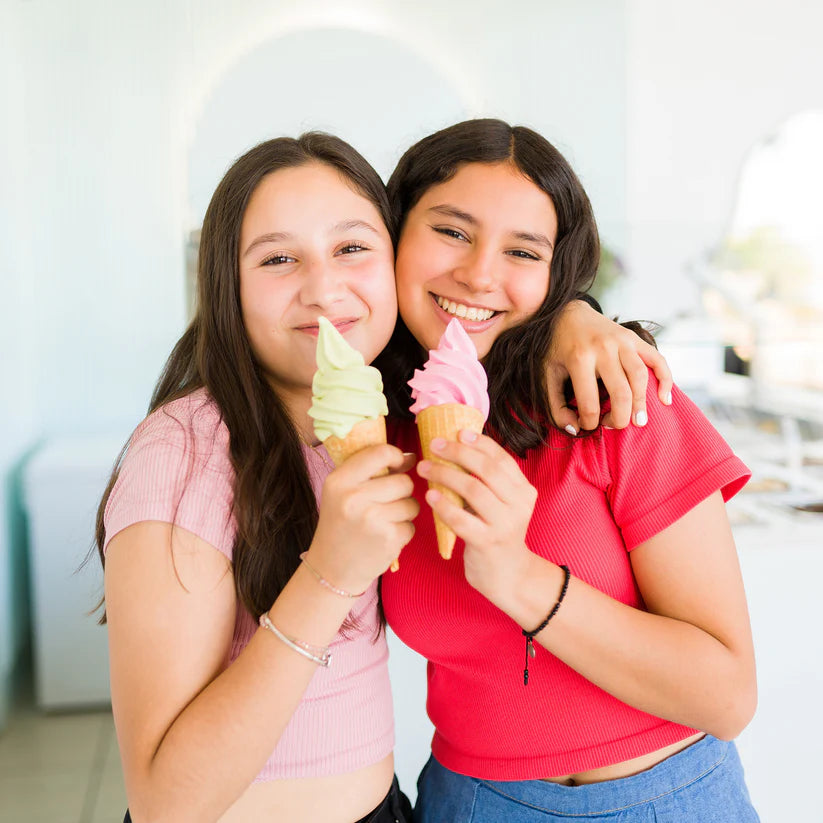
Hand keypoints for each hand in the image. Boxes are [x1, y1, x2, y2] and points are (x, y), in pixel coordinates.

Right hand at [309, 445, 418, 593]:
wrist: (331, 569)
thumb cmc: (340, 524)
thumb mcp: (341, 491)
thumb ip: (370, 470)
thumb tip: (410, 457)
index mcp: (340, 480)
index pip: (381, 452)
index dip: (396, 456)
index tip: (397, 465)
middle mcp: (354, 498)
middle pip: (403, 481)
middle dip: (402, 492)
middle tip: (385, 503)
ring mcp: (372, 519)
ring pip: (412, 503)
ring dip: (404, 512)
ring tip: (383, 521)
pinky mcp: (388, 539)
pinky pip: (411, 526)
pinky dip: (402, 532)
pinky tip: (384, 538)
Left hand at [417, 430, 534, 607]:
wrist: (508, 574)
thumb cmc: (496, 532)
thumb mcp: (502, 504)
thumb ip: (487, 480)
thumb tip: (457, 445)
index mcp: (524, 490)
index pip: (501, 458)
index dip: (479, 443)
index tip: (457, 433)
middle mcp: (519, 505)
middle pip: (487, 470)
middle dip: (458, 453)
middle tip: (433, 446)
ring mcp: (504, 524)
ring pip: (473, 490)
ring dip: (445, 475)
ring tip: (424, 467)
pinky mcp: (487, 542)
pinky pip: (461, 519)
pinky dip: (443, 505)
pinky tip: (429, 495)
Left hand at [547, 300, 672, 431]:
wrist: (567, 313)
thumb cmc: (556, 350)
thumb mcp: (546, 376)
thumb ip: (556, 406)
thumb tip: (575, 430)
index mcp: (578, 359)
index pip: (589, 403)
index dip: (589, 422)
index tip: (588, 425)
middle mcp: (603, 348)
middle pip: (620, 392)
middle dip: (620, 418)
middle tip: (615, 426)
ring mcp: (622, 341)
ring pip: (640, 377)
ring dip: (641, 403)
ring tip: (638, 421)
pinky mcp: (634, 338)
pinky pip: (657, 360)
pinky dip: (665, 380)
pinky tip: (664, 399)